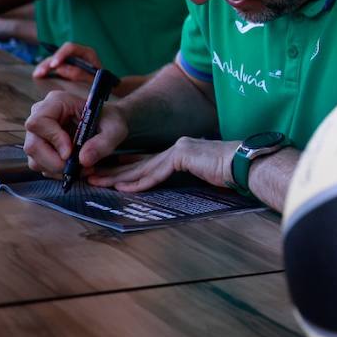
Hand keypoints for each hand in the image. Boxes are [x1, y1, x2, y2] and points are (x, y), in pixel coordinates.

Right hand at [24, 91, 129, 175]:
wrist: (107, 124)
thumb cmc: (110, 121)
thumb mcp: (115, 129)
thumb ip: (103, 143)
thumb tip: (83, 160)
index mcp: (56, 102)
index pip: (38, 122)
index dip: (53, 140)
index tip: (71, 153)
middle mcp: (40, 115)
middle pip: (32, 145)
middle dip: (55, 162)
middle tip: (80, 169)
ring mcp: (37, 132)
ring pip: (34, 159)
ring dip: (58, 170)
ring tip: (83, 168)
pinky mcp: (40, 147)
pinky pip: (40, 165)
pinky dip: (57, 172)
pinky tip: (76, 168)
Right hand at [32, 41, 101, 84]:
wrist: (109, 88)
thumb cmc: (105, 83)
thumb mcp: (95, 79)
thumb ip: (80, 74)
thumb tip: (61, 69)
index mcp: (86, 53)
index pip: (70, 48)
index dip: (61, 55)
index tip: (55, 65)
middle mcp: (76, 54)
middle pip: (59, 54)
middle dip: (48, 62)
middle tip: (40, 73)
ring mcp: (70, 61)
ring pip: (53, 60)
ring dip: (44, 66)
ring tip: (37, 75)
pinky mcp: (65, 68)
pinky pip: (53, 67)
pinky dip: (45, 70)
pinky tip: (38, 76)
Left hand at [87, 137, 234, 192]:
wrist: (244, 164)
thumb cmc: (228, 171)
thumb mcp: (202, 172)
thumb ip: (185, 174)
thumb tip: (169, 183)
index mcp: (179, 151)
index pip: (146, 162)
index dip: (124, 168)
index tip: (106, 174)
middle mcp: (176, 148)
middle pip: (139, 163)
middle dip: (113, 171)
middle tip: (91, 177)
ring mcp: (179, 149)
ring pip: (143, 168)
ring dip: (119, 177)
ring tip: (99, 182)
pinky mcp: (183, 155)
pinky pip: (158, 173)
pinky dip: (141, 183)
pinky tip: (125, 189)